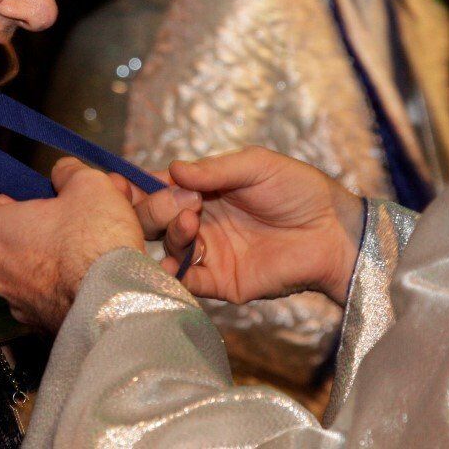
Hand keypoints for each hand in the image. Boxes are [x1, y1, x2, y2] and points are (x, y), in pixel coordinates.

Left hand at [0, 158, 177, 332]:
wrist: (116, 302)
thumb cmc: (94, 240)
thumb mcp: (89, 184)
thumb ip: (69, 172)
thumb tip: (64, 171)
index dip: (18, 202)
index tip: (44, 201)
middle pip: (13, 242)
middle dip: (42, 230)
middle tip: (75, 221)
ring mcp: (17, 304)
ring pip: (30, 273)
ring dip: (54, 260)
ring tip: (91, 249)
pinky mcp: (41, 327)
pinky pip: (48, 298)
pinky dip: (64, 288)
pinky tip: (93, 277)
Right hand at [135, 147, 364, 305]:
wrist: (334, 233)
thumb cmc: (299, 191)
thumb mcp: (256, 166)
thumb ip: (214, 170)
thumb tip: (172, 170)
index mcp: (204, 191)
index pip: (159, 188)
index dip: (136, 185)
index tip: (114, 182)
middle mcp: (200, 222)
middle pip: (156, 219)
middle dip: (153, 208)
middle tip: (173, 200)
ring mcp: (209, 254)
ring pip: (167, 248)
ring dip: (171, 233)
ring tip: (191, 219)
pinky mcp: (221, 282)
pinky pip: (187, 282)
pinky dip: (174, 274)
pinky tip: (177, 259)